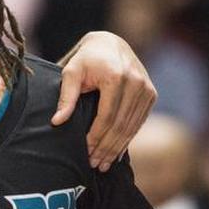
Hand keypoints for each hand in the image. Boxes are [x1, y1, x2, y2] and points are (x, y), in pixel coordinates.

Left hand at [54, 31, 156, 170]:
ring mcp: (146, 88)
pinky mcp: (151, 94)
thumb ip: (66, 97)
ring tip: (104, 164)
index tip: (85, 151)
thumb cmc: (86, 59)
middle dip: (106, 147)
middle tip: (95, 165)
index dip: (96, 137)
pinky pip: (139, 122)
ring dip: (117, 148)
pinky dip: (128, 138)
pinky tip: (117, 153)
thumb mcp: (71, 71)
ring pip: (131, 126)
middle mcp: (135, 82)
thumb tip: (57, 122)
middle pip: (120, 124)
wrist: (110, 44)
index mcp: (116, 76)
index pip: (106, 116)